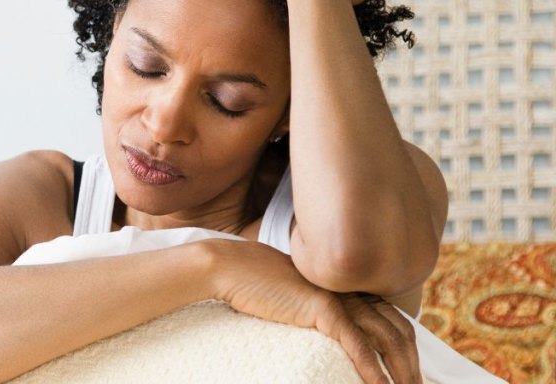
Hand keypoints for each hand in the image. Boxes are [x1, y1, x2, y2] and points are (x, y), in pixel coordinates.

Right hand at [203, 239, 420, 383]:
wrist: (230, 268)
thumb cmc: (255, 286)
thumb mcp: (296, 301)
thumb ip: (318, 314)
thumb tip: (330, 339)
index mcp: (346, 287)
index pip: (392, 319)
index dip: (408, 350)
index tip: (409, 375)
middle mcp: (349, 289)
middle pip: (398, 330)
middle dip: (411, 365)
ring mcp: (339, 297)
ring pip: (387, 339)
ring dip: (400, 373)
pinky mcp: (324, 307)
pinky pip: (358, 345)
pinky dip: (373, 371)